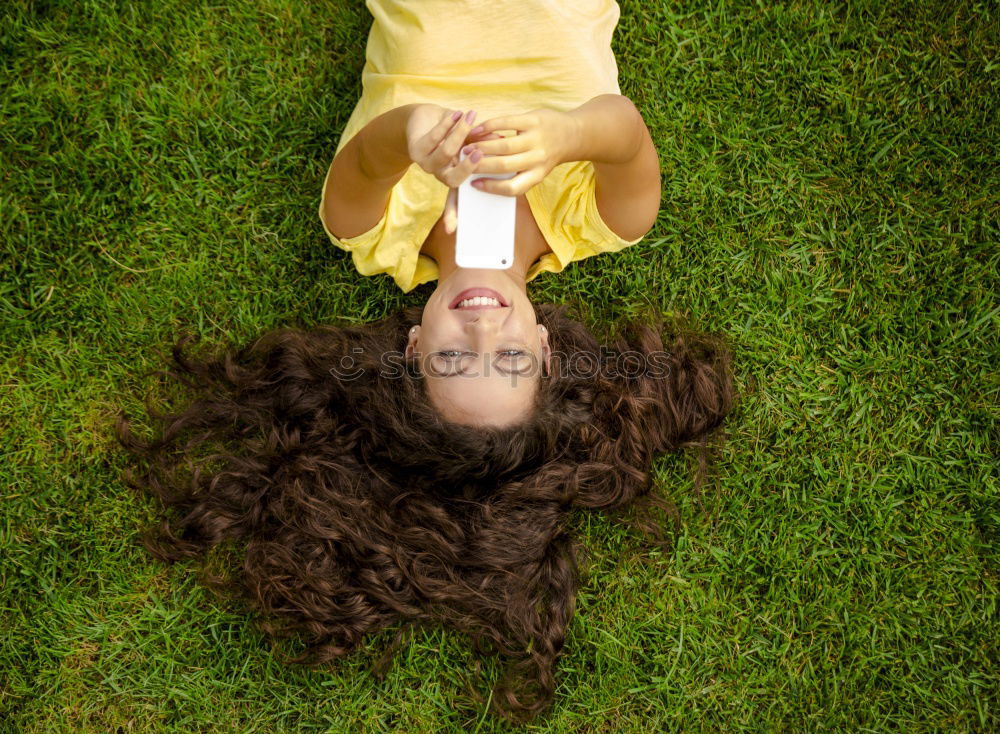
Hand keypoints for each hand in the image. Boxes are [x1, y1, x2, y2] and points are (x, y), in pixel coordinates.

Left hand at [405, 104, 501, 232]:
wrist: (425, 118)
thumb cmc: (453, 130)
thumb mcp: (472, 139)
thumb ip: (483, 144)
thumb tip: (502, 141)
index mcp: (455, 178)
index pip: (458, 201)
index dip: (455, 215)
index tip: (452, 231)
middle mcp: (441, 175)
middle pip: (453, 180)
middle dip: (468, 167)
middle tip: (480, 152)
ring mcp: (427, 164)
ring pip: (445, 154)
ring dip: (459, 135)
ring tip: (471, 118)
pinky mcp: (416, 149)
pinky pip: (434, 138)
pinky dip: (447, 125)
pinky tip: (457, 114)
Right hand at [459, 108, 577, 195]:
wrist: (572, 134)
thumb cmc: (545, 155)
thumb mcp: (536, 170)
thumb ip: (516, 175)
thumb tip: (484, 180)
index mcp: (537, 175)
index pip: (512, 187)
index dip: (491, 188)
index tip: (474, 184)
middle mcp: (538, 159)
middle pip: (504, 165)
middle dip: (480, 164)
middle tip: (463, 160)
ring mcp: (537, 139)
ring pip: (504, 146)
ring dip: (482, 146)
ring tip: (467, 146)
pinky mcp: (534, 120)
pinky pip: (507, 123)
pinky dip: (489, 126)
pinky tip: (477, 129)